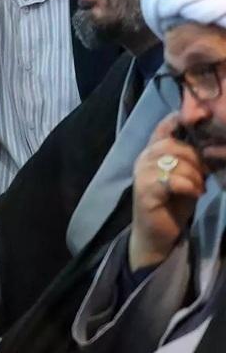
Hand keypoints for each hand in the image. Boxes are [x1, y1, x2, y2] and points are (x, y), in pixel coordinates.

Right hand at [132, 114, 206, 269]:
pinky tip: (193, 195)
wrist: (156, 234)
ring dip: (194, 177)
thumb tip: (210, 144)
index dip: (179, 120)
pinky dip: (189, 187)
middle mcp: (143, 159)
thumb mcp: (185, 176)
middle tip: (203, 177)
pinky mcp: (145, 192)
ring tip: (197, 189)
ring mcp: (141, 174)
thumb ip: (190, 159)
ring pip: (175, 162)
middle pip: (173, 145)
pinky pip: (174, 181)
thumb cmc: (173, 204)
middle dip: (196, 160)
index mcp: (151, 152)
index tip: (201, 117)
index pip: (163, 127)